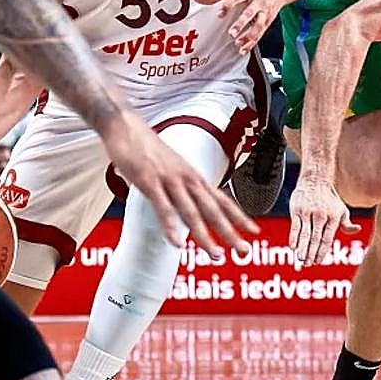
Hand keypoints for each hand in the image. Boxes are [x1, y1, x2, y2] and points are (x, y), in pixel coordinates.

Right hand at [98, 111, 259, 254]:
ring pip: (192, 212)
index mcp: (193, 176)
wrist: (125, 126)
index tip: (254, 231)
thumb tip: (189, 204)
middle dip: (230, 232)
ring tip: (215, 254)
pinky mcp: (149, 181)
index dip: (239, 216)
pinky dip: (171, 227)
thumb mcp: (172, 168)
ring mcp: (169, 180)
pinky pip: (163, 208)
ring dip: (204, 235)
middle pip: (213, 210)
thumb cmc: (147, 148)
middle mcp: (186, 179)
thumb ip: (181, 187)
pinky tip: (177, 244)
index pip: (222, 200)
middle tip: (244, 251)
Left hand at [195, 0, 282, 53]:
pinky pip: (261, 34)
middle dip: (241, 23)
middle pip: (250, 12)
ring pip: (259, 25)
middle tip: (231, 33)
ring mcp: (263, 13)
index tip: (220, 14)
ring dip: (249, 35)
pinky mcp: (267, 22)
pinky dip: (252, 43)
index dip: (229, 5)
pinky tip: (243, 49)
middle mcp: (257, 2)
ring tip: (238, 43)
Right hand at [287, 176, 360, 264]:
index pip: (327, 239)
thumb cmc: (330, 199)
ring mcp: (308, 213)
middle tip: (308, 264)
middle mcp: (321, 216)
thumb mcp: (341, 210)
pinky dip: (293, 237)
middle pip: (315, 239)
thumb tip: (356, 230)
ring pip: (305, 234)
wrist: (315, 180)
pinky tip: (292, 247)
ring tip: (300, 259)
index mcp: (333, 218)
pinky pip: (295, 226)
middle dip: (311, 253)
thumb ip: (347, 223)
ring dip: (302, 248)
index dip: (322, 251)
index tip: (318, 262)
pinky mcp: (297, 210)